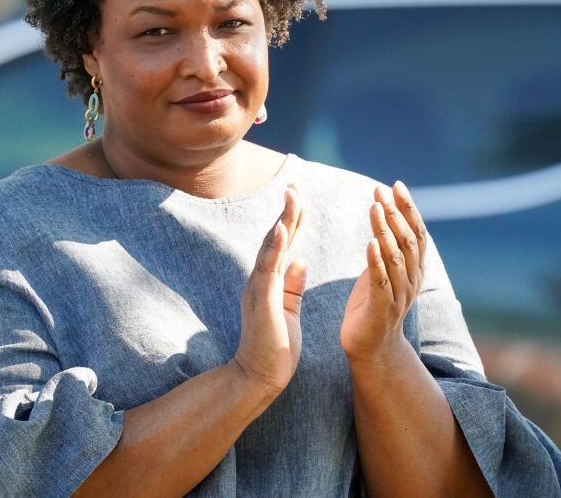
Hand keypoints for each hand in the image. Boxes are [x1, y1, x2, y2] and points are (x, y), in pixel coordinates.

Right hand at [231, 183, 306, 396]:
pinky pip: (268, 269)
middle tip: (295, 183)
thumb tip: (300, 261)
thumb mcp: (288, 310)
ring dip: (282, 220)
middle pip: (276, 237)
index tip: (300, 195)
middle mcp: (261, 279)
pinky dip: (275, 247)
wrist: (260, 377)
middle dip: (287, 210)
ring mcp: (259, 288)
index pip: (284, 244)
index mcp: (271, 281)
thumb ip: (292, 285)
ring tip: (292, 197)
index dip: (292, 219)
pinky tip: (283, 228)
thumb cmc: (275, 347)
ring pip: (271, 247)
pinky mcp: (262, 301)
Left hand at [340, 181, 426, 364]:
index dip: (408, 208)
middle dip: (396, 212)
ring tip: (375, 207)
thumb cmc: (373, 305)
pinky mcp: (382, 309)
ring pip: (396, 257)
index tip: (396, 185)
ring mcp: (399, 295)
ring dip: (385, 230)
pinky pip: (381, 282)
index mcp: (414, 270)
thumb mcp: (383, 271)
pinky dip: (376, 261)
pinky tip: (370, 243)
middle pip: (408, 240)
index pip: (416, 232)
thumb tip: (385, 216)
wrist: (371, 348)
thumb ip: (387, 249)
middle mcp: (411, 280)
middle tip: (381, 190)